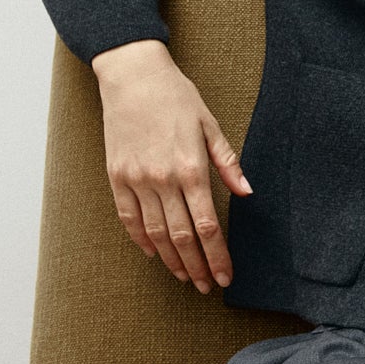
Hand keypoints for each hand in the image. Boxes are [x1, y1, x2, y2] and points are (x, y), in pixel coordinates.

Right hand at [90, 39, 251, 293]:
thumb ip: (228, 163)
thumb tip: (247, 193)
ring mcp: (136, 179)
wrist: (132, 77)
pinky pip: (129, 217)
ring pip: (155, 233)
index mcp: (191, 168)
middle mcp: (163, 179)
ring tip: (185, 277)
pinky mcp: (117, 176)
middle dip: (198, 266)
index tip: (225, 276)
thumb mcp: (210, 124)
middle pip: (182, 236)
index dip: (218, 255)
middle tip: (207, 286)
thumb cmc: (176, 97)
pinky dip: (141, 239)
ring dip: (172, 260)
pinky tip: (154, 253)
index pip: (208, 225)